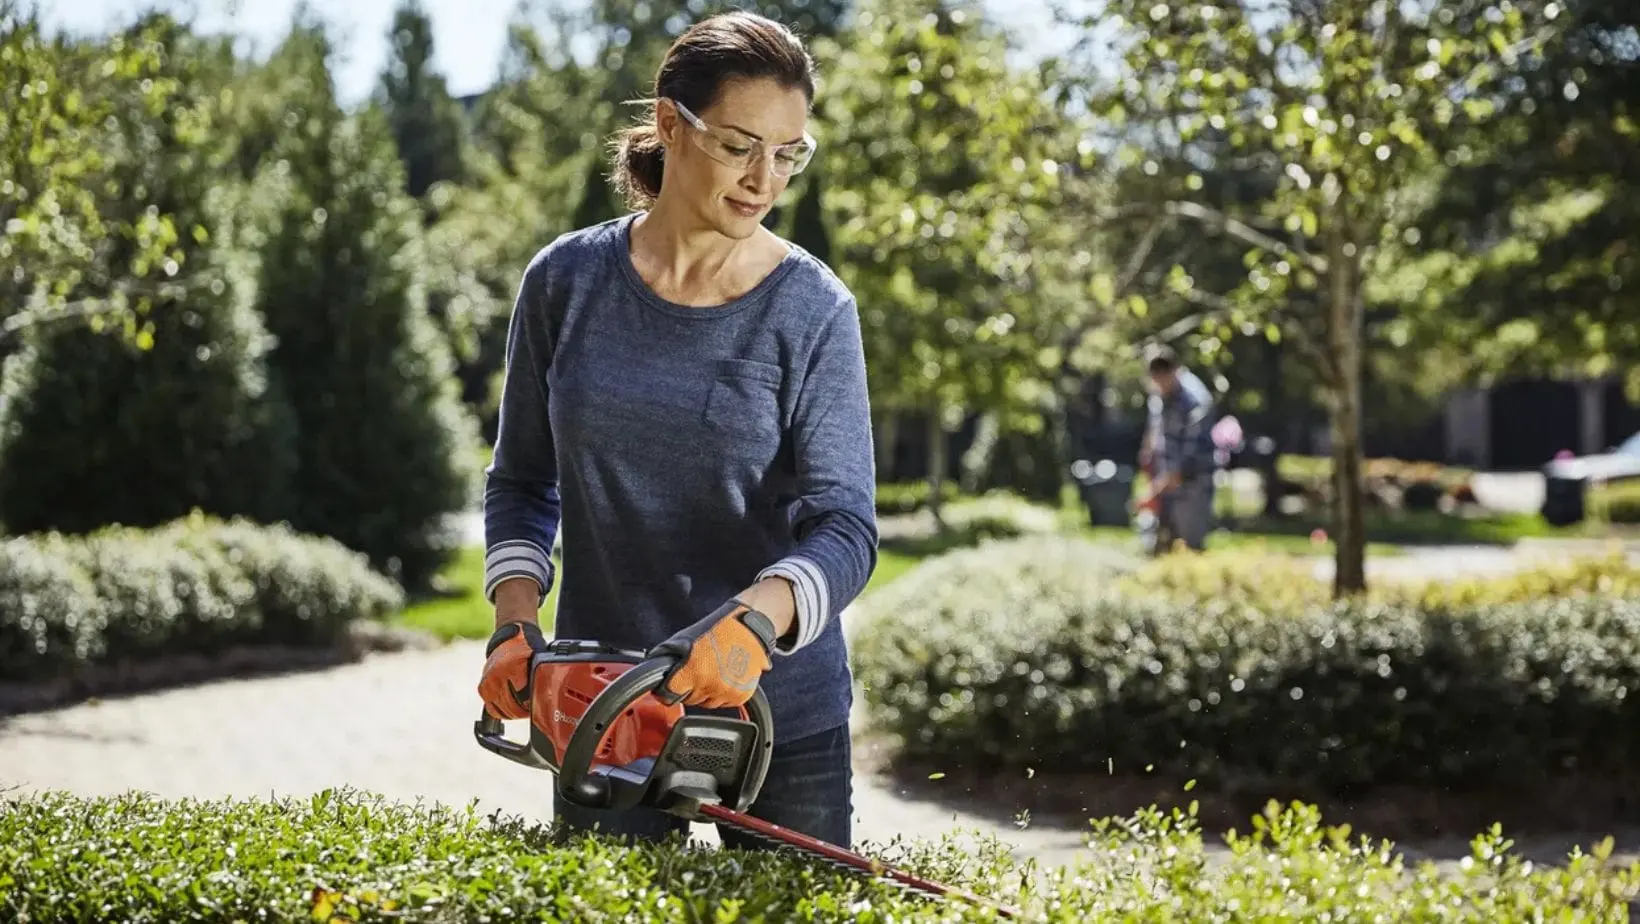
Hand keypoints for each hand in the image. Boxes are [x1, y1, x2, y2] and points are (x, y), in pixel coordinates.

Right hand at [477, 619, 548, 719]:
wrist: (507, 640)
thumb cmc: (525, 649)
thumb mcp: (536, 657)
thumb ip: (539, 673)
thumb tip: (546, 693)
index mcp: (512, 667)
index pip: (522, 695)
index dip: (532, 704)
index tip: (538, 705)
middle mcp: (497, 675)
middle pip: (512, 706)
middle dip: (524, 711)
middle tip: (533, 709)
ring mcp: (488, 683)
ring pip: (503, 710)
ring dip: (515, 714)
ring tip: (524, 710)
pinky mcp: (483, 689)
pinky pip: (492, 710)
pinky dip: (503, 713)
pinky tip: (512, 710)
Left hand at [649, 599, 777, 708]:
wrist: (751, 626)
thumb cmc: (719, 628)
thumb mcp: (685, 638)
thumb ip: (668, 657)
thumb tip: (653, 671)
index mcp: (693, 670)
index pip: (669, 695)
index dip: (665, 691)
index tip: (666, 688)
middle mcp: (710, 684)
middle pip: (689, 700)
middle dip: (689, 688)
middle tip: (697, 670)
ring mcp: (727, 692)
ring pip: (707, 704)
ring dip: (706, 692)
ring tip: (713, 671)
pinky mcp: (741, 696)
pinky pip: (724, 703)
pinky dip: (723, 693)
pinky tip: (725, 676)